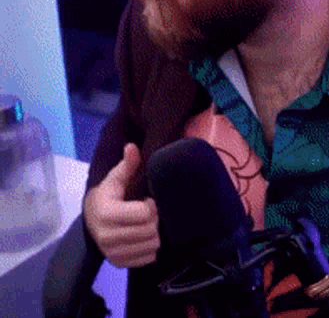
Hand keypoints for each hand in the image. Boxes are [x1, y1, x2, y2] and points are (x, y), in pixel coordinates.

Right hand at [84, 143, 159, 267]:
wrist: (91, 220)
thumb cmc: (108, 196)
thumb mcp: (115, 178)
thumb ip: (127, 164)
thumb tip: (132, 146)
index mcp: (106, 214)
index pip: (144, 214)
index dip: (151, 205)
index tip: (146, 200)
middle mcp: (107, 237)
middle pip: (151, 230)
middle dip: (154, 218)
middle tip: (148, 212)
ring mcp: (113, 254)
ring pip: (153, 245)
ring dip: (154, 233)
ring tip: (144, 223)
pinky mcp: (119, 264)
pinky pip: (149, 258)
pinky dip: (150, 246)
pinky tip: (142, 236)